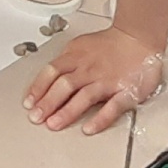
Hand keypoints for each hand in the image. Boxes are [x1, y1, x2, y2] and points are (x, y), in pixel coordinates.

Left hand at [24, 28, 164, 134]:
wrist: (138, 38)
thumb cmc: (110, 45)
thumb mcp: (81, 46)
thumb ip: (66, 62)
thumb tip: (48, 77)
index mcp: (76, 58)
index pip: (52, 72)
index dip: (38, 88)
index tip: (28, 103)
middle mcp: (89, 70)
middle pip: (64, 85)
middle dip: (48, 103)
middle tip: (36, 118)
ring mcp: (107, 81)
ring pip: (84, 97)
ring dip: (67, 112)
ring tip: (54, 125)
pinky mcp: (126, 91)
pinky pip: (112, 107)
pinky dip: (100, 118)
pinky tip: (88, 128)